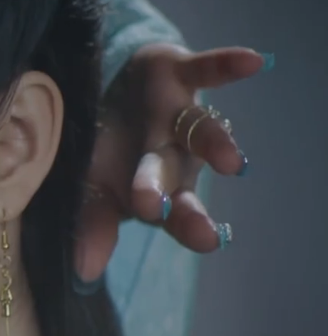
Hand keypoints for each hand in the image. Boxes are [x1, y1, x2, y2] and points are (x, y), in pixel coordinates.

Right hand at [75, 43, 265, 283]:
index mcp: (157, 190)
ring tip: (230, 163)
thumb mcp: (90, 187)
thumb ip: (91, 225)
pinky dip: (225, 65)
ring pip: (198, 130)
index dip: (183, 225)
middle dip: (175, 195)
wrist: (111, 86)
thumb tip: (82, 273)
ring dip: (213, 143)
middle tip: (160, 212)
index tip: (201, 243)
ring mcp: (177, 115)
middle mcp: (174, 156)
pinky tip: (253, 62)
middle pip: (178, 177)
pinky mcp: (178, 74)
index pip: (173, 215)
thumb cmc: (107, 150)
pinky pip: (205, 69)